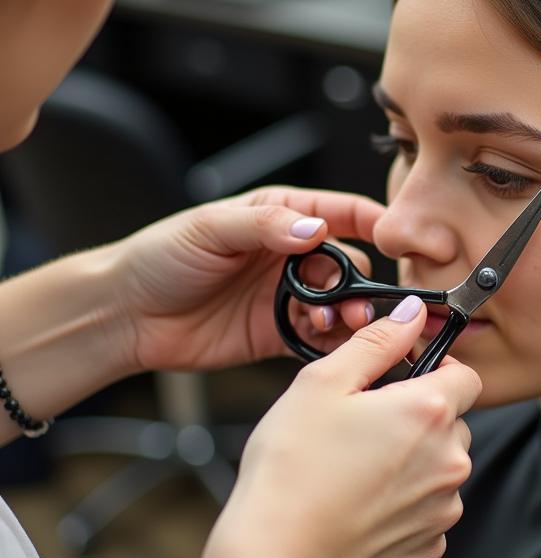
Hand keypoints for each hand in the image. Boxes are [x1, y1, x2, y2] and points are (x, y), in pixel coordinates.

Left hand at [110, 186, 385, 375]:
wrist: (126, 315)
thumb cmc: (160, 257)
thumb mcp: (211, 228)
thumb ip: (265, 225)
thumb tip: (315, 230)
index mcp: (282, 216)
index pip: (344, 213)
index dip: (375, 224)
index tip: (397, 241)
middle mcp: (293, 256)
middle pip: (351, 266)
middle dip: (361, 284)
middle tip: (354, 304)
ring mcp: (288, 296)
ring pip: (340, 305)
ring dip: (348, 315)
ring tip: (338, 325)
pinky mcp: (278, 334)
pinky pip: (318, 339)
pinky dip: (331, 343)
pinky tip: (328, 344)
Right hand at [210, 297, 480, 557]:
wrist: (277, 557)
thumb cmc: (292, 468)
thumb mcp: (323, 382)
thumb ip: (376, 341)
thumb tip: (410, 314)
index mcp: (429, 411)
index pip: (466, 375)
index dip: (436, 370)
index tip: (403, 380)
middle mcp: (449, 459)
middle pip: (453, 422)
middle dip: (420, 418)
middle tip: (366, 427)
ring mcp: (443, 507)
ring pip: (441, 467)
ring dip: (414, 462)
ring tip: (358, 469)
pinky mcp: (428, 545)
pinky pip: (429, 510)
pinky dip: (405, 504)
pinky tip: (363, 504)